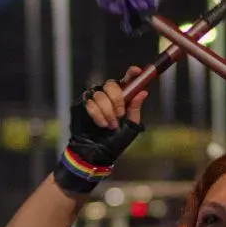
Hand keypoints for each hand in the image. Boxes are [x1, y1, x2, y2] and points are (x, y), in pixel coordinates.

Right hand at [54, 67, 147, 194]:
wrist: (97, 154)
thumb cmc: (115, 142)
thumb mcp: (130, 128)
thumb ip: (135, 110)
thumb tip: (143, 92)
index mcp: (121, 99)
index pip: (126, 81)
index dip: (131, 74)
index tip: (137, 71)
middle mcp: (107, 96)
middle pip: (111, 84)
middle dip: (117, 99)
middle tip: (120, 114)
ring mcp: (94, 99)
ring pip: (100, 94)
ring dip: (107, 111)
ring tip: (110, 125)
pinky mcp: (82, 105)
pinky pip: (90, 103)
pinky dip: (98, 115)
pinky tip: (101, 125)